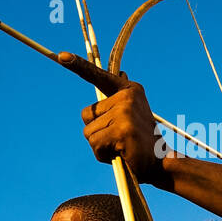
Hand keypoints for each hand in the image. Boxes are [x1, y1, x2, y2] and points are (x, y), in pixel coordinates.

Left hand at [66, 55, 166, 184]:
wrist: (160, 164)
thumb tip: (121, 73)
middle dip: (97, 132)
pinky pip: (95, 144)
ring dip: (100, 145)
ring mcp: (125, 112)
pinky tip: (121, 154)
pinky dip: (103, 155)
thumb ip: (118, 99)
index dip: (78, 65)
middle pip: (87, 114)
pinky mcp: (122, 130)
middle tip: (119, 139)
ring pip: (89, 132)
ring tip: (121, 147)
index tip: (61, 56)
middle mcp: (127, 96)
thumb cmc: (138, 143)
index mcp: (129, 90)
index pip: (97, 76)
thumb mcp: (129, 115)